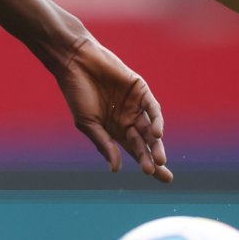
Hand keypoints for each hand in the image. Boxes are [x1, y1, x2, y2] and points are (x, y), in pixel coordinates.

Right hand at [53, 29, 169, 182]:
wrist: (76, 62)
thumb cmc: (77, 93)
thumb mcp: (88, 123)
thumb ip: (104, 143)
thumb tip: (116, 168)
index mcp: (115, 130)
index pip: (135, 151)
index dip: (146, 163)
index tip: (155, 177)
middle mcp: (128, 119)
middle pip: (146, 143)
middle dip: (154, 158)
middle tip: (162, 174)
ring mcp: (135, 104)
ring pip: (151, 128)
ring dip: (156, 144)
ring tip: (159, 159)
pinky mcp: (140, 89)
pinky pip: (152, 107)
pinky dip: (157, 120)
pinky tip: (156, 133)